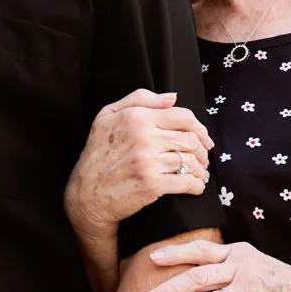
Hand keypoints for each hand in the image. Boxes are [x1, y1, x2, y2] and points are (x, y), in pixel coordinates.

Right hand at [64, 89, 213, 239]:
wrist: (86, 193)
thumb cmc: (97, 152)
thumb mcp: (108, 115)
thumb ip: (140, 99)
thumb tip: (173, 97)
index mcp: (136, 117)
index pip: (183, 117)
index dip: (199, 128)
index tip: (204, 138)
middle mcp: (144, 136)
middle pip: (190, 139)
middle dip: (202, 150)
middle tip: (204, 158)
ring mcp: (148, 161)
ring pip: (190, 161)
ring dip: (201, 169)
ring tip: (201, 173)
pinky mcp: (152, 184)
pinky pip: (186, 182)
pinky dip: (197, 185)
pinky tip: (197, 186)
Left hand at [139, 239, 290, 291]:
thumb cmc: (277, 281)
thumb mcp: (251, 262)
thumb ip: (225, 264)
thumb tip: (194, 268)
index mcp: (236, 252)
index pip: (200, 250)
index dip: (175, 253)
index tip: (150, 258)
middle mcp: (240, 267)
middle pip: (197, 276)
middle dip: (168, 288)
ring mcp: (250, 290)